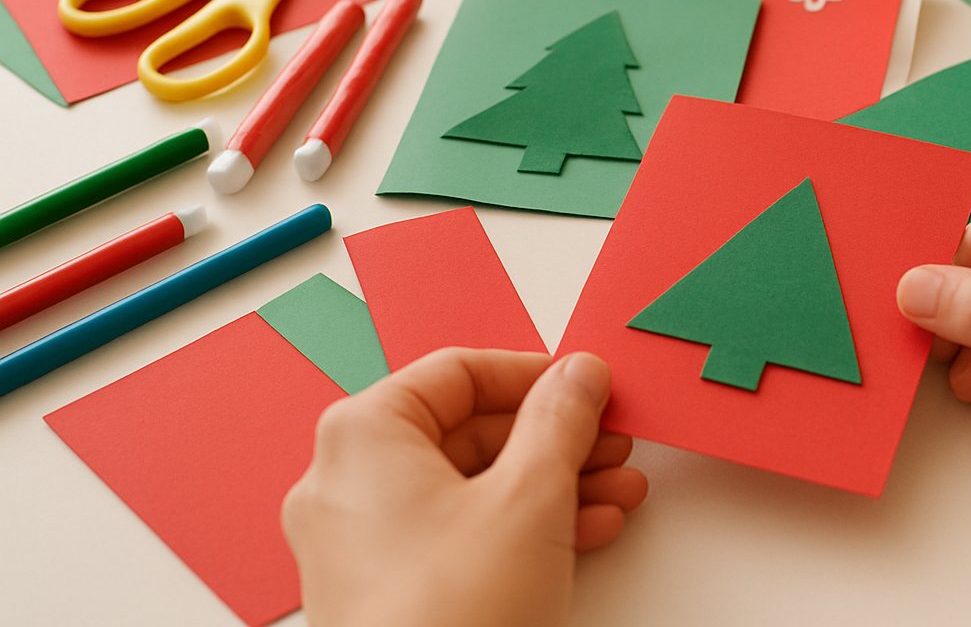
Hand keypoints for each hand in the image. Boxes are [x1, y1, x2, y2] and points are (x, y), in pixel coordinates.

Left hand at [283, 349, 647, 626]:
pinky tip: (588, 531)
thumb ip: (561, 420)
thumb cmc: (456, 615)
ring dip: (552, 483)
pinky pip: (458, 534)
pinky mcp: (385, 592)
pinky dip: (520, 526)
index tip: (586, 386)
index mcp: (363, 437)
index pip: (457, 372)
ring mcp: (361, 543)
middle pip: (467, 431)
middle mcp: (347, 483)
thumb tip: (577, 376)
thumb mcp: (530, 496)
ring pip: (470, 487)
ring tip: (618, 492)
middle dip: (554, 438)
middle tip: (613, 443)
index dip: (533, 375)